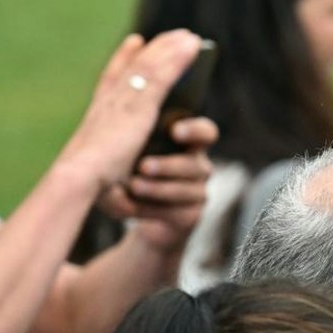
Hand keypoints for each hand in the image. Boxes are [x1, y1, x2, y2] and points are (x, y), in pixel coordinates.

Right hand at [55, 31, 203, 191]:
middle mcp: (108, 104)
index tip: (133, 43)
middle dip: (152, 50)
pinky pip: (161, 74)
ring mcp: (123, 102)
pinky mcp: (139, 105)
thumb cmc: (88, 187)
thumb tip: (133, 178)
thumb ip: (118, 165)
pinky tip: (192, 46)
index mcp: (97, 119)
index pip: (111, 83)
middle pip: (133, 68)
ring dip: (169, 48)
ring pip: (149, 66)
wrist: (78, 179)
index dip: (122, 61)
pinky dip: (176, 58)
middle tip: (170, 35)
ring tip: (189, 36)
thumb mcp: (107, 172)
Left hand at [112, 116, 217, 251]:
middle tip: (143, 166)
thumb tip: (128, 116)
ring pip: (187, 190)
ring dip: (158, 188)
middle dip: (169, 166)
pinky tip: (130, 207)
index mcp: (187, 144)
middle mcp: (198, 167)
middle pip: (196, 165)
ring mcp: (198, 193)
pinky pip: (177, 212)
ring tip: (133, 186)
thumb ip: (130, 136)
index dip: (195, 131)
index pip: (206, 133)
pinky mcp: (191, 216)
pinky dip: (151, 209)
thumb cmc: (126, 168)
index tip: (175, 132)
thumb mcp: (127, 150)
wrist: (132, 209)